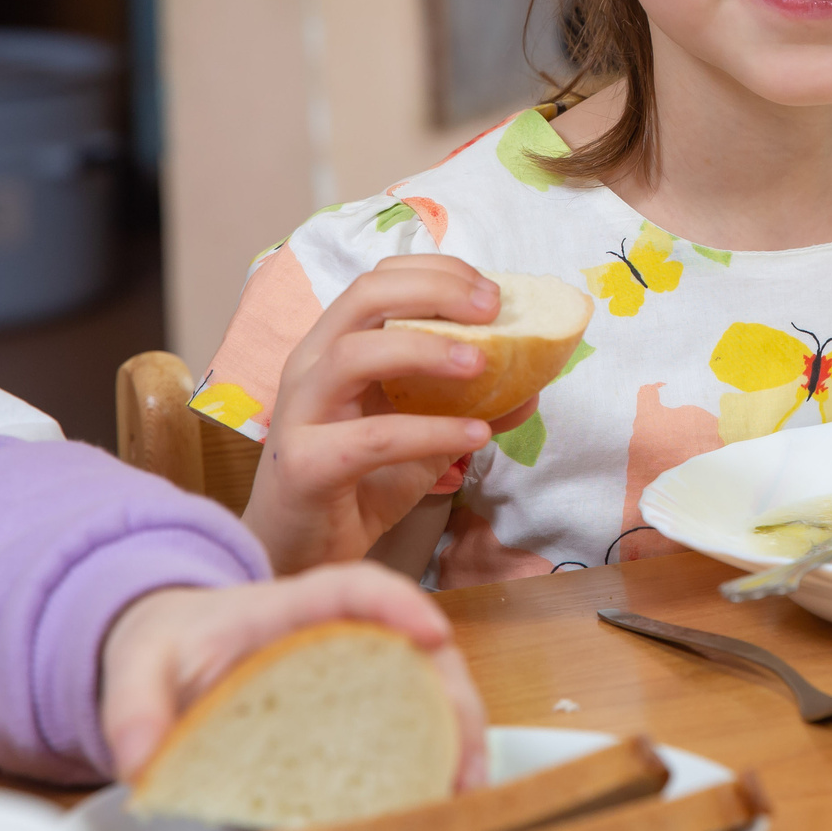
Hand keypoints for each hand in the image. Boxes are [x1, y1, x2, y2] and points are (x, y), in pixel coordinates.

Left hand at [100, 563, 487, 789]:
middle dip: (452, 693)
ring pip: (423, 680)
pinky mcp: (353, 704)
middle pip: (412, 642)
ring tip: (464, 788)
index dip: (397, 603)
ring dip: (455, 729)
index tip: (432, 632)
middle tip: (466, 758)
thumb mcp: (135, 669)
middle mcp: (334, 632)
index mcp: (283, 609)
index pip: (350, 587)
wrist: (166, 646)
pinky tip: (439, 793)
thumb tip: (142, 761)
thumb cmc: (164, 647)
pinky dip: (432, 751)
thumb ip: (132, 708)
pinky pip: (406, 716)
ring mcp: (351, 666)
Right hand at [242, 256, 535, 574]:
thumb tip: (532, 386)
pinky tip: (474, 435)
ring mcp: (299, 414)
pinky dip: (429, 432)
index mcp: (332, 346)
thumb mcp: (421, 439)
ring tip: (482, 364)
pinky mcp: (304, 466)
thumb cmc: (357, 487)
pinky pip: (372, 438)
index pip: (379, 280)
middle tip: (493, 309)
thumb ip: (467, 407)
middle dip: (434, 291)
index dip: (437, 273)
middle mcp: (309, 367)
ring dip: (425, 349)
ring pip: (354, 354)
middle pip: (364, 296)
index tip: (492, 293)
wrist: (302, 557)